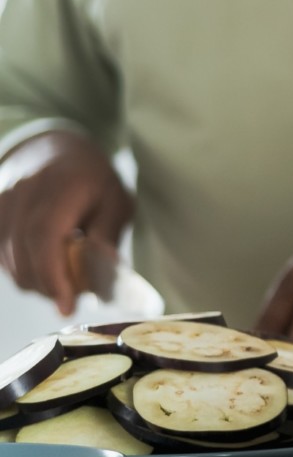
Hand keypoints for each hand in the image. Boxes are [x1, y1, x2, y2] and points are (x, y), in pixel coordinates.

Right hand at [0, 131, 132, 315]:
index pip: (45, 236)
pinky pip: (0, 255)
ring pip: (8, 260)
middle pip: (23, 254)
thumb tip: (104, 268)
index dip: (53, 275)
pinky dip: (20, 269)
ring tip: (62, 281)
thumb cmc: (94, 181)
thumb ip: (107, 234)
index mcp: (62, 186)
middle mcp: (24, 192)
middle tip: (72, 297)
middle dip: (47, 286)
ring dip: (34, 280)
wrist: (56, 152)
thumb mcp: (117, 202)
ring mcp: (2, 202)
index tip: (66, 305)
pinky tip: (43, 267)